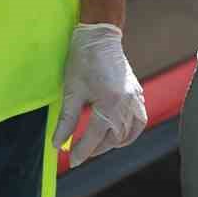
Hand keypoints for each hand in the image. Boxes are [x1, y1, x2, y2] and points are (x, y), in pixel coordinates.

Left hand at [54, 24, 146, 164]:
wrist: (99, 36)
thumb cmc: (83, 60)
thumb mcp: (71, 91)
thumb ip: (66, 121)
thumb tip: (57, 144)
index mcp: (109, 101)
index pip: (95, 136)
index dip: (82, 151)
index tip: (71, 161)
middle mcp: (126, 102)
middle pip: (114, 138)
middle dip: (96, 149)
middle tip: (80, 152)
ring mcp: (135, 97)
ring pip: (129, 132)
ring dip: (114, 143)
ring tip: (98, 145)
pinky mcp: (137, 92)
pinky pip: (140, 120)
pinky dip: (130, 131)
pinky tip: (118, 133)